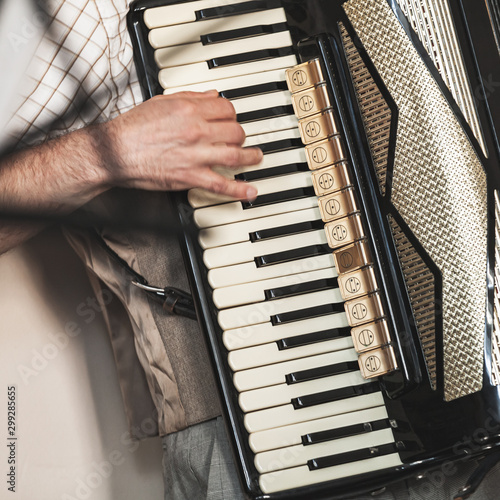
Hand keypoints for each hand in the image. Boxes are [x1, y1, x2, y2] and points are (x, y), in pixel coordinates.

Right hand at [101, 91, 261, 199]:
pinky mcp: (191, 177)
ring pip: (235, 155)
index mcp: (189, 110)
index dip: (231, 115)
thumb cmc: (133, 128)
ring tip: (256, 158)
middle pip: (235, 131)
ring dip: (251, 157)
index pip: (226, 109)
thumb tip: (212, 96)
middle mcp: (196, 131)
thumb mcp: (161, 102)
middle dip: (240, 135)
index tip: (230, 120)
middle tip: (239, 139)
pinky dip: (239, 189)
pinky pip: (221, 184)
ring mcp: (196, 155)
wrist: (115, 152)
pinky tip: (250, 191)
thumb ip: (190, 98)